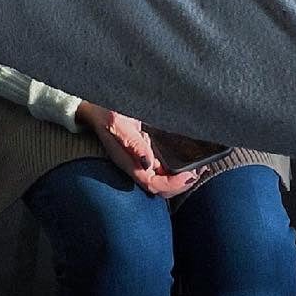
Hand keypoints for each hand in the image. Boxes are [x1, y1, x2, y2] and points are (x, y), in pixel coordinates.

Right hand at [76, 104, 196, 197]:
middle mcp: (136, 165)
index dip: (172, 185)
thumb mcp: (118, 123)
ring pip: (164, 180)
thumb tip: (147, 163)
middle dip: (180, 185)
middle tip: (197, 172)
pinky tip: (188, 162)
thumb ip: (132, 144)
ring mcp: (141, 161)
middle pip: (161, 188)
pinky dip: (177, 170)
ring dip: (181, 179)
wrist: (97, 107)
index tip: (189, 175)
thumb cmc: (106, 113)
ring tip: (197, 168)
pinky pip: (163, 169)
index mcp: (128, 163)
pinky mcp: (146, 154)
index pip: (153, 185)